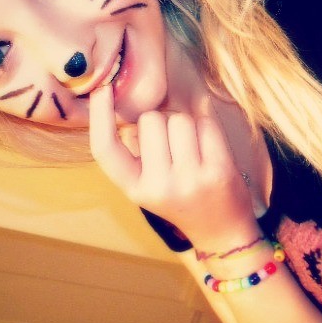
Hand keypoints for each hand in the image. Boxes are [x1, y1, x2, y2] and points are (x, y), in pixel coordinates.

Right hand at [89, 85, 258, 248]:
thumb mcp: (150, 184)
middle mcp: (158, 185)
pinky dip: (208, 126)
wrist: (222, 232)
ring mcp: (189, 179)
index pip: (105, 149)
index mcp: (134, 188)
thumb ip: (139, 152)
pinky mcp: (218, 171)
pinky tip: (211, 148)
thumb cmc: (183, 199)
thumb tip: (136, 106)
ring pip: (180, 118)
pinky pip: (206, 123)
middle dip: (162, 121)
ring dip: (187, 124)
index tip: (102, 90)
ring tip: (194, 149)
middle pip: (151, 120)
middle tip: (175, 145)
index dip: (99, 117)